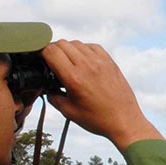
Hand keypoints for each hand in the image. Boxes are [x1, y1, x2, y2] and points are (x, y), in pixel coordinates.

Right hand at [40, 40, 162, 148]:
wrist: (125, 121)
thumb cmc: (97, 119)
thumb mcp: (69, 112)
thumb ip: (53, 97)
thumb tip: (47, 87)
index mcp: (73, 78)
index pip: (51, 51)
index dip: (41, 53)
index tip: (40, 59)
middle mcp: (86, 66)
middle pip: (62, 43)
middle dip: (53, 50)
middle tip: (52, 62)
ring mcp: (100, 62)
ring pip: (77, 43)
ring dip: (68, 49)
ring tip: (68, 63)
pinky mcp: (110, 62)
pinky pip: (92, 46)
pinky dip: (84, 50)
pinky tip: (83, 61)